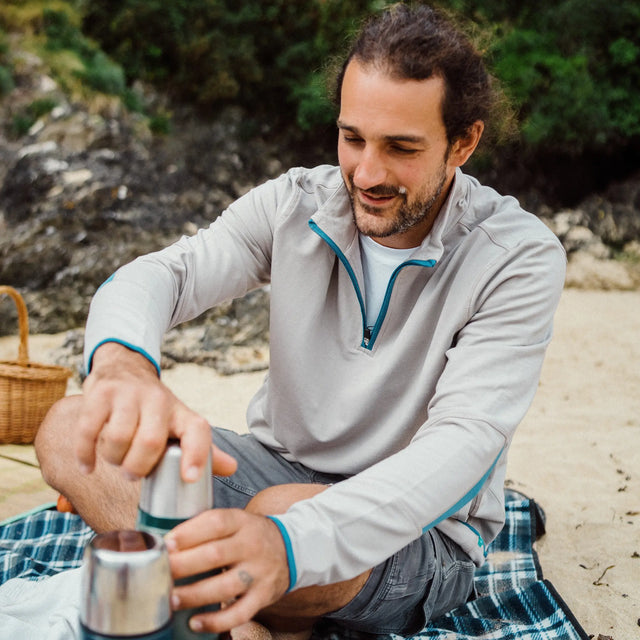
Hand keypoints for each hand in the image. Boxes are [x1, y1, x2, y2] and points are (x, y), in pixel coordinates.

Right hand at [75, 342, 236, 480]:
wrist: (125, 368)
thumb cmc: (154, 408)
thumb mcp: (180, 423)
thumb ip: (202, 448)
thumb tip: (232, 468)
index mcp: (180, 412)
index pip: (197, 430)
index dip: (197, 454)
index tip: (190, 477)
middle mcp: (157, 400)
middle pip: (150, 442)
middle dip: (138, 467)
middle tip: (132, 473)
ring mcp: (127, 395)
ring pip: (118, 438)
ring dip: (113, 459)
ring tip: (115, 459)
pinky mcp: (99, 394)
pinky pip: (88, 432)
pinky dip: (85, 455)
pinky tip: (88, 466)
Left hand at [165, 509, 289, 633]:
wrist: (292, 547)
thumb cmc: (251, 535)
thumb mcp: (237, 520)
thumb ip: (208, 527)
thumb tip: (167, 543)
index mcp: (242, 522)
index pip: (215, 522)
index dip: (189, 533)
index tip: (167, 543)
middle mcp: (252, 546)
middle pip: (215, 555)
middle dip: (183, 565)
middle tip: (160, 572)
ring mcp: (258, 572)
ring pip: (224, 587)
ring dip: (194, 595)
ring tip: (171, 599)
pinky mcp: (263, 596)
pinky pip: (239, 613)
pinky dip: (216, 621)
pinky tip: (195, 622)